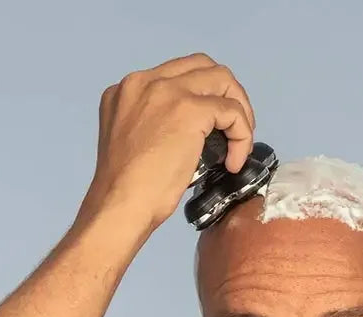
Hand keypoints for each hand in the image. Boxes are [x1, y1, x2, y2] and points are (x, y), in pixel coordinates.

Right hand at [76, 53, 255, 234]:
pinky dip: (242, 135)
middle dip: (227, 95)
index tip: (212, 128)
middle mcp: (144, 81)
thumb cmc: (127, 190)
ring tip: (238, 145)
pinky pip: (231, 112)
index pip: (178, 75)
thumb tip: (191, 132)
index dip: (203, 97)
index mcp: (128, 90)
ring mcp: (167, 92)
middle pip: (203, 66)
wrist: (120, 204)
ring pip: (222, 80)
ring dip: (240, 110)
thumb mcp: (135, 143)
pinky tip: (233, 162)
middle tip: (233, 131)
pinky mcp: (189, 110)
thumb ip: (155, 124)